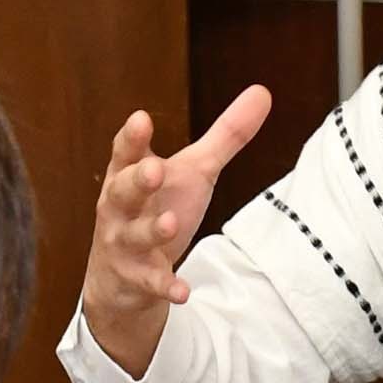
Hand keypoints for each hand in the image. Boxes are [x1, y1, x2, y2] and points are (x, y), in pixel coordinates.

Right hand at [78, 83, 272, 378]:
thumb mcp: (193, 172)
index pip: (126, 152)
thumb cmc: (156, 209)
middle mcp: (119, 207)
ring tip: (169, 222)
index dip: (132, 137)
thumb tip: (263, 91)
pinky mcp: (134, 279)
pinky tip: (182, 291)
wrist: (122, 277)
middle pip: (122, 190)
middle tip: (154, 169)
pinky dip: (164, 286)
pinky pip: (149, 283)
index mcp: (130, 174)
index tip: (141, 118)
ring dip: (151, 230)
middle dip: (137, 180)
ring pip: (132, 236)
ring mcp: (123, 244)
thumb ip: (224, 136)